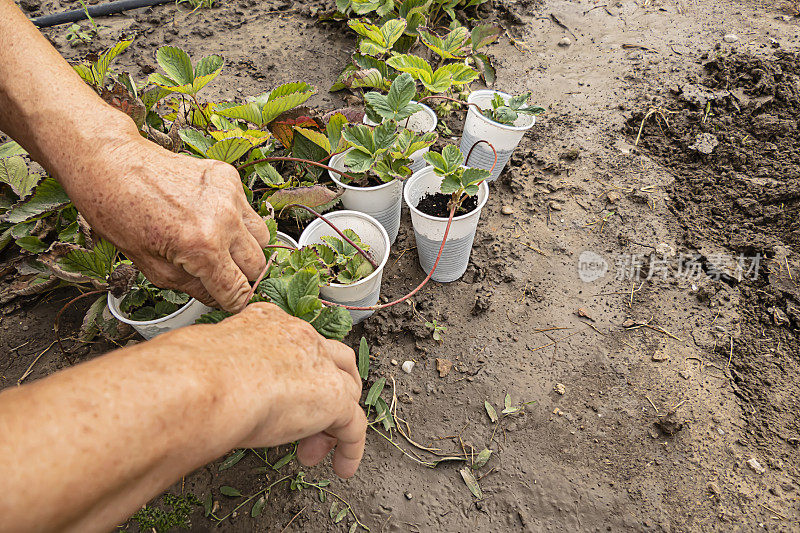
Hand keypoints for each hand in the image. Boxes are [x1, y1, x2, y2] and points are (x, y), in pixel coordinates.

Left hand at [62, 130, 267, 311]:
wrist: (109, 163)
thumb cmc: (119, 214)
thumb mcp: (152, 269)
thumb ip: (193, 288)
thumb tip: (218, 298)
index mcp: (202, 248)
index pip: (238, 292)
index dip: (234, 303)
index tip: (230, 302)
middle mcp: (224, 221)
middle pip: (257, 267)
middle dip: (241, 277)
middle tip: (220, 276)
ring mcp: (230, 196)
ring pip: (262, 239)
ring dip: (246, 250)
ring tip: (220, 247)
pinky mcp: (229, 177)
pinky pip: (248, 211)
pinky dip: (238, 222)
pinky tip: (211, 219)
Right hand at [176, 303, 366, 477]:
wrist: (199, 385)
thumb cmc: (188, 377)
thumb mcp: (206, 364)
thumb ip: (221, 373)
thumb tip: (208, 391)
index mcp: (266, 322)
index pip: (295, 345)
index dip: (295, 375)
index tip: (282, 398)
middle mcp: (298, 335)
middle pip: (331, 361)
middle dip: (323, 394)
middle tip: (305, 425)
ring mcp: (319, 363)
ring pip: (346, 389)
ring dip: (334, 422)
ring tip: (313, 452)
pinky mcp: (332, 395)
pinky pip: (353, 424)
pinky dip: (350, 447)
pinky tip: (342, 466)